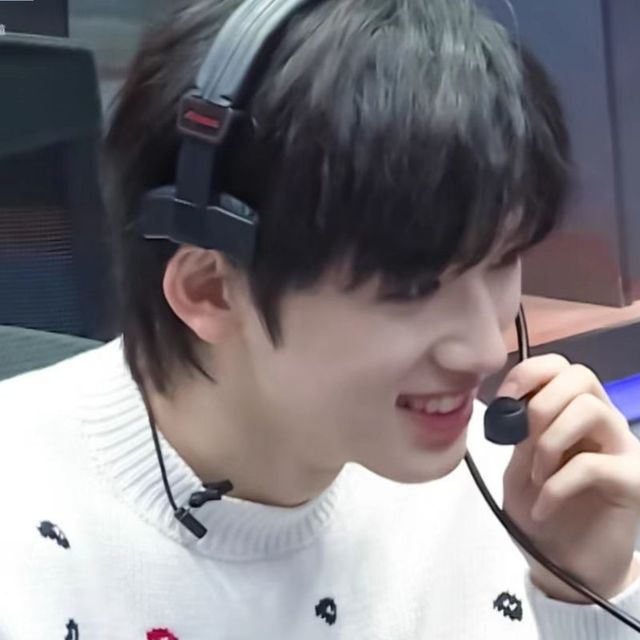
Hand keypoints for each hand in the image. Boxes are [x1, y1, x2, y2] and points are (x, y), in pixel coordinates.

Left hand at [499, 354, 639, 601]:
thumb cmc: (540, 510)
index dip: (529, 373)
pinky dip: (557, 486)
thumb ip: (520, 433)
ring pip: (590, 409)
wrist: (564, 567)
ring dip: (549, 443)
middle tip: (522, 441)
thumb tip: (512, 406)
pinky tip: (543, 507)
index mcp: (572, 411)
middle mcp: (603, 422)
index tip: (504, 399)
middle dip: (540, 404)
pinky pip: (593, 465)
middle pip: (581, 376)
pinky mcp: (634, 480)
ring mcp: (622, 449)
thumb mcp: (518, 467)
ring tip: (537, 477)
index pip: (560, 367)